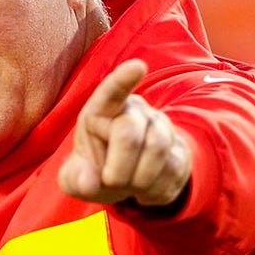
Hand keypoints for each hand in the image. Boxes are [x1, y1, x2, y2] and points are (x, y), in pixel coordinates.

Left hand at [58, 59, 191, 207]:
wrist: (131, 185)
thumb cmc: (97, 173)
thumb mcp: (78, 179)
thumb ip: (75, 180)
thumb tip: (89, 182)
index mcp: (101, 111)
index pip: (112, 91)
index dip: (123, 79)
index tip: (137, 66)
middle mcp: (133, 111)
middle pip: (128, 132)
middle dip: (117, 167)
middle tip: (110, 182)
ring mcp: (160, 127)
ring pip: (156, 148)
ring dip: (137, 178)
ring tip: (127, 184)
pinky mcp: (179, 147)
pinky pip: (172, 166)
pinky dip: (154, 187)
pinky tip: (144, 187)